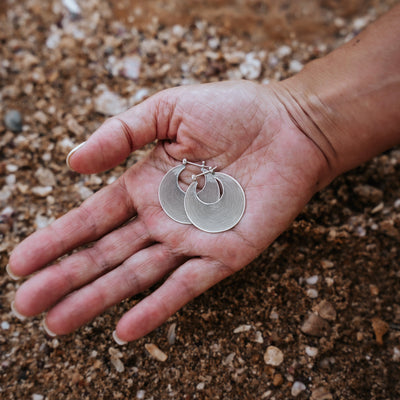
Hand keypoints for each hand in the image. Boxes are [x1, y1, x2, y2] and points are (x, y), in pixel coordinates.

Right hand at [8, 80, 327, 341]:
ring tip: (57, 324)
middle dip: (65, 278)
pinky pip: (186, 286)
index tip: (21, 261)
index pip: (93, 218)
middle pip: (106, 253)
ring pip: (136, 275)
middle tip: (26, 305)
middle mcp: (163, 217)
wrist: (290, 128)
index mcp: (146, 184)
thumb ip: (121, 133)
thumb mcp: (169, 110)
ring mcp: (192, 239)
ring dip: (97, 299)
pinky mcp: (225, 254)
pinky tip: (125, 331)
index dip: (56, 239)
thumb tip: (72, 162)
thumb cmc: (233, 112)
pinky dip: (156, 309)